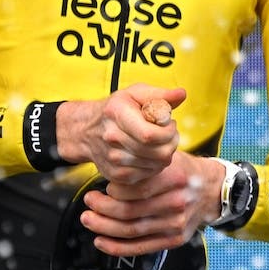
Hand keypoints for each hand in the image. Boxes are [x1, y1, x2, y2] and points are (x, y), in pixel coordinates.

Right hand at [57, 85, 186, 189]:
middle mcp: (112, 138)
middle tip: (169, 133)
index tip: (170, 124)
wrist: (87, 131)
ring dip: (165, 154)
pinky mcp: (116, 174)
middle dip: (172, 142)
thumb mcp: (136, 94)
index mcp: (117, 114)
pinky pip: (148, 175)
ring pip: (156, 165)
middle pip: (157, 152)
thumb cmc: (117, 109)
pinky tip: (150, 153)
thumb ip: (161, 95)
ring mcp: (112, 159)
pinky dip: (155, 165)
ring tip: (159, 142)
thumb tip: (181, 94)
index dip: (168, 132)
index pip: (150, 135)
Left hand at [80, 154, 230, 256]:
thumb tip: (109, 170)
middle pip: (129, 211)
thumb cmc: (184, 172)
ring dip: (103, 227)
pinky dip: (116, 247)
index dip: (113, 190)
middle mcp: (177, 202)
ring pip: (131, 230)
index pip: (135, 189)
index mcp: (175, 178)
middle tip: (89, 201)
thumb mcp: (168, 158)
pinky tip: (101, 241)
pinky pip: (140, 247)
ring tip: (89, 219)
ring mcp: (176, 224)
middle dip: (102, 208)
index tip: (104, 187)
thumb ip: (143, 164)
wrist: (212, 190)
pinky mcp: (174, 239)